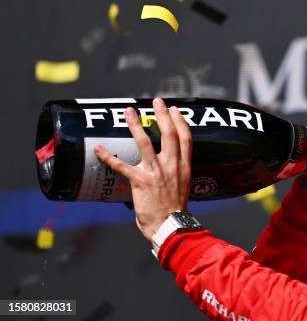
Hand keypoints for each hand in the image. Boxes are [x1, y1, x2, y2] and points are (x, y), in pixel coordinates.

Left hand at [93, 98, 192, 241]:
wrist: (171, 227)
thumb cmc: (175, 212)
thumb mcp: (183, 188)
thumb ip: (176, 176)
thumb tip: (166, 172)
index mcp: (184, 167)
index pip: (186, 138)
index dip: (180, 121)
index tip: (175, 110)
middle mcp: (172, 166)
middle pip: (169, 134)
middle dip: (162, 115)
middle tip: (157, 102)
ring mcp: (156, 172)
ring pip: (146, 142)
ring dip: (136, 125)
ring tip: (129, 112)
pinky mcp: (141, 181)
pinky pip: (121, 166)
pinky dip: (108, 156)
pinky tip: (98, 148)